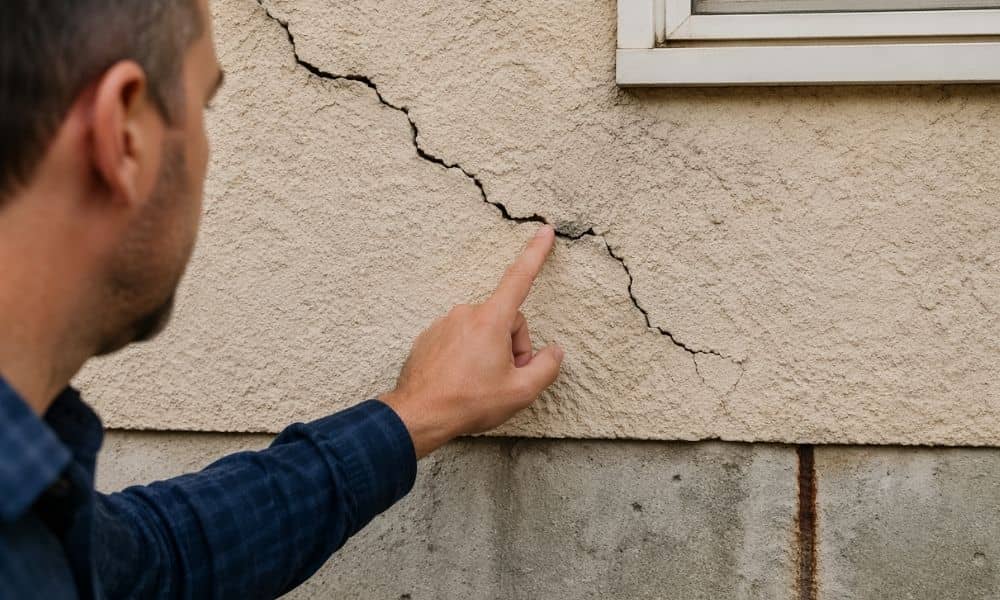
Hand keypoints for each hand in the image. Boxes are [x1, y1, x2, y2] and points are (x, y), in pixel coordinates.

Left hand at [380, 225, 563, 457]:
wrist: (419, 414)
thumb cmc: (468, 402)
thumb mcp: (520, 392)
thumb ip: (546, 368)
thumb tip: (554, 352)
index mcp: (491, 320)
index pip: (520, 278)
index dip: (536, 254)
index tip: (544, 231)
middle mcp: (466, 314)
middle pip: (506, 320)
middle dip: (513, 346)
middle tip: (507, 378)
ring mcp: (445, 324)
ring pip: (483, 331)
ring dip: (490, 352)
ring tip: (481, 383)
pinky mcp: (430, 336)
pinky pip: (460, 339)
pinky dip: (468, 356)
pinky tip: (462, 380)